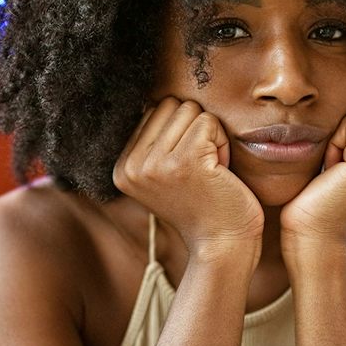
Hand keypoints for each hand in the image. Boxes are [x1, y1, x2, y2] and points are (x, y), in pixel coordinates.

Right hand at [113, 97, 262, 257]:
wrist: (222, 245)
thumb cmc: (203, 206)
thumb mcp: (164, 173)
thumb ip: (154, 141)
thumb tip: (153, 99)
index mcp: (122, 167)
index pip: (153, 110)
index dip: (180, 133)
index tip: (186, 169)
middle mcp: (132, 165)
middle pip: (170, 105)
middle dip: (194, 130)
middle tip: (201, 170)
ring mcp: (156, 163)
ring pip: (190, 109)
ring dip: (210, 136)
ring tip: (209, 171)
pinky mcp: (185, 160)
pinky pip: (209, 121)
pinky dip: (222, 142)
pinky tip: (219, 171)